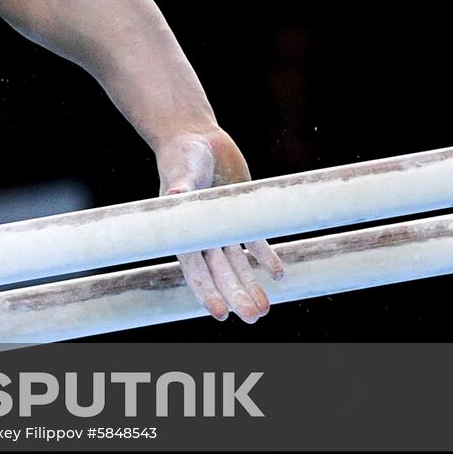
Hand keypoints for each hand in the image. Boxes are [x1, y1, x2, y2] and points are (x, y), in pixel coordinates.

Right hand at [157, 129, 284, 322]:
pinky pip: (254, 243)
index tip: (219, 312)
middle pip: (219, 273)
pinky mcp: (240, 217)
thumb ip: (179, 185)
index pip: (194, 268)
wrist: (196, 137)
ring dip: (249, 285)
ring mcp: (222, 228)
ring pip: (237, 264)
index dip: (206, 291)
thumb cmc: (182, 154)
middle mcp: (201, 235)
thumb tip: (175, 194)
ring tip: (263, 309)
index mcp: (183, 230)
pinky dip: (264, 258)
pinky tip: (277, 275)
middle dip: (235, 295)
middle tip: (252, 316)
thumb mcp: (181, 169)